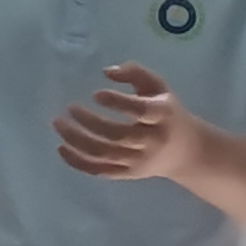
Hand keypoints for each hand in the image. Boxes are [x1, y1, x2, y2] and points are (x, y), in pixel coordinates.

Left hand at [53, 63, 208, 182]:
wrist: (187, 152)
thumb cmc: (168, 112)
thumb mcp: (158, 87)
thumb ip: (135, 73)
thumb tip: (107, 71)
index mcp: (162, 115)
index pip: (140, 111)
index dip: (118, 103)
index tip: (96, 94)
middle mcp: (151, 141)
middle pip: (117, 136)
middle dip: (90, 122)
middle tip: (70, 108)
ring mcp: (139, 161)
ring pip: (104, 155)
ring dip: (77, 141)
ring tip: (59, 124)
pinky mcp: (128, 174)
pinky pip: (99, 171)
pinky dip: (78, 162)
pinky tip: (62, 147)